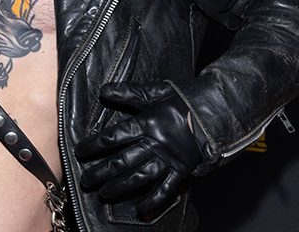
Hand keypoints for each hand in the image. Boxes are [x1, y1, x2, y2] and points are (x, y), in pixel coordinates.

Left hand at [75, 82, 201, 220]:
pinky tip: (141, 209)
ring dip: (120, 187)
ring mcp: (169, 158)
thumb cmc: (184, 99)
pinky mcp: (182, 169)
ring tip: (104, 194)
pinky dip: (154, 200)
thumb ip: (128, 92)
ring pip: (140, 177)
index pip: (113, 137)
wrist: (218, 110)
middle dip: (101, 172)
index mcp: (147, 123)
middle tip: (85, 180)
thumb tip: (104, 90)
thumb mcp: (155, 92)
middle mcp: (155, 143)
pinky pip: (167, 188)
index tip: (80, 152)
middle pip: (122, 161)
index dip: (94, 145)